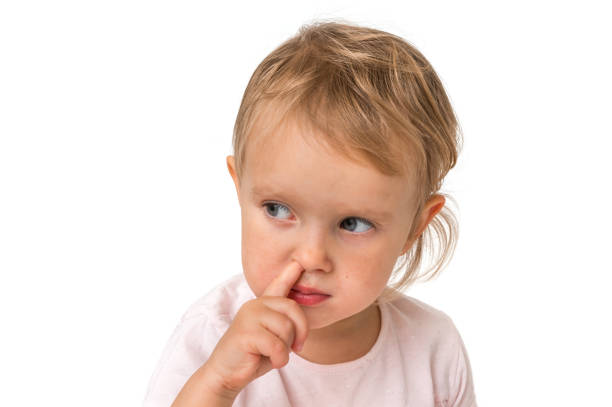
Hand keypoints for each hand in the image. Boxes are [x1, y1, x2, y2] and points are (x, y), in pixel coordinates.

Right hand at [203, 261, 308, 396]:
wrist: (227, 373)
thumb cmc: (254, 355)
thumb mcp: (273, 335)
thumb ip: (284, 321)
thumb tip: (303, 307)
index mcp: (262, 303)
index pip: (279, 283)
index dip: (290, 272)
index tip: (299, 261)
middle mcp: (255, 304)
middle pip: (293, 308)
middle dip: (301, 331)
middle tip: (296, 347)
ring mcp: (249, 316)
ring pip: (286, 328)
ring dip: (287, 348)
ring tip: (276, 355)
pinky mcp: (246, 333)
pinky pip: (277, 345)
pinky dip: (280, 359)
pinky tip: (273, 362)